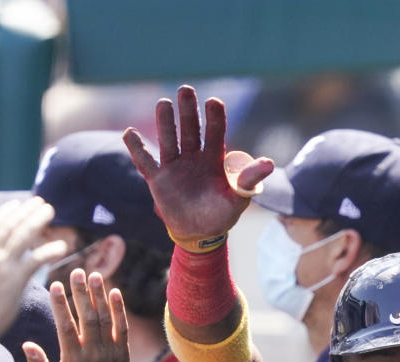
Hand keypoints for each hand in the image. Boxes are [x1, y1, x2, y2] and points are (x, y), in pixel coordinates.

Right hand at [0, 197, 67, 338]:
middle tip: (39, 202)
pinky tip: (62, 246)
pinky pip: (37, 259)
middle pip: (9, 225)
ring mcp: (1, 265)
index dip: (4, 213)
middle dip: (25, 211)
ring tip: (50, 211)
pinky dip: (50, 250)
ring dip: (38, 220)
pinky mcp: (15, 279)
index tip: (15, 204)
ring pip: (23, 235)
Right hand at [23, 269, 130, 361]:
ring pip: (105, 319)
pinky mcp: (122, 353)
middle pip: (87, 318)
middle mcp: (92, 354)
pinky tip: (115, 292)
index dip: (60, 305)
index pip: (65, 327)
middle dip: (81, 293)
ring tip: (94, 275)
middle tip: (76, 272)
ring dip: (100, 296)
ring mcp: (110, 352)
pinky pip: (122, 328)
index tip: (55, 285)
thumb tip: (25, 344)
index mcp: (72, 360)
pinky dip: (119, 310)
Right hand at [122, 85, 273, 240]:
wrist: (201, 233)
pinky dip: (136, 148)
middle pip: (190, 129)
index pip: (215, 132)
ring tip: (163, 103)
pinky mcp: (158, 180)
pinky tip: (129, 133)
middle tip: (186, 90)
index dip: (215, 117)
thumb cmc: (223, 213)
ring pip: (168, 140)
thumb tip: (270, 163)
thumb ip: (249, 179)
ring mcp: (175, 166)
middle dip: (188, 111)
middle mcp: (194, 156)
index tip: (214, 102)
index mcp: (214, 158)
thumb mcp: (239, 198)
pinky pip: (146, 162)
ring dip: (165, 123)